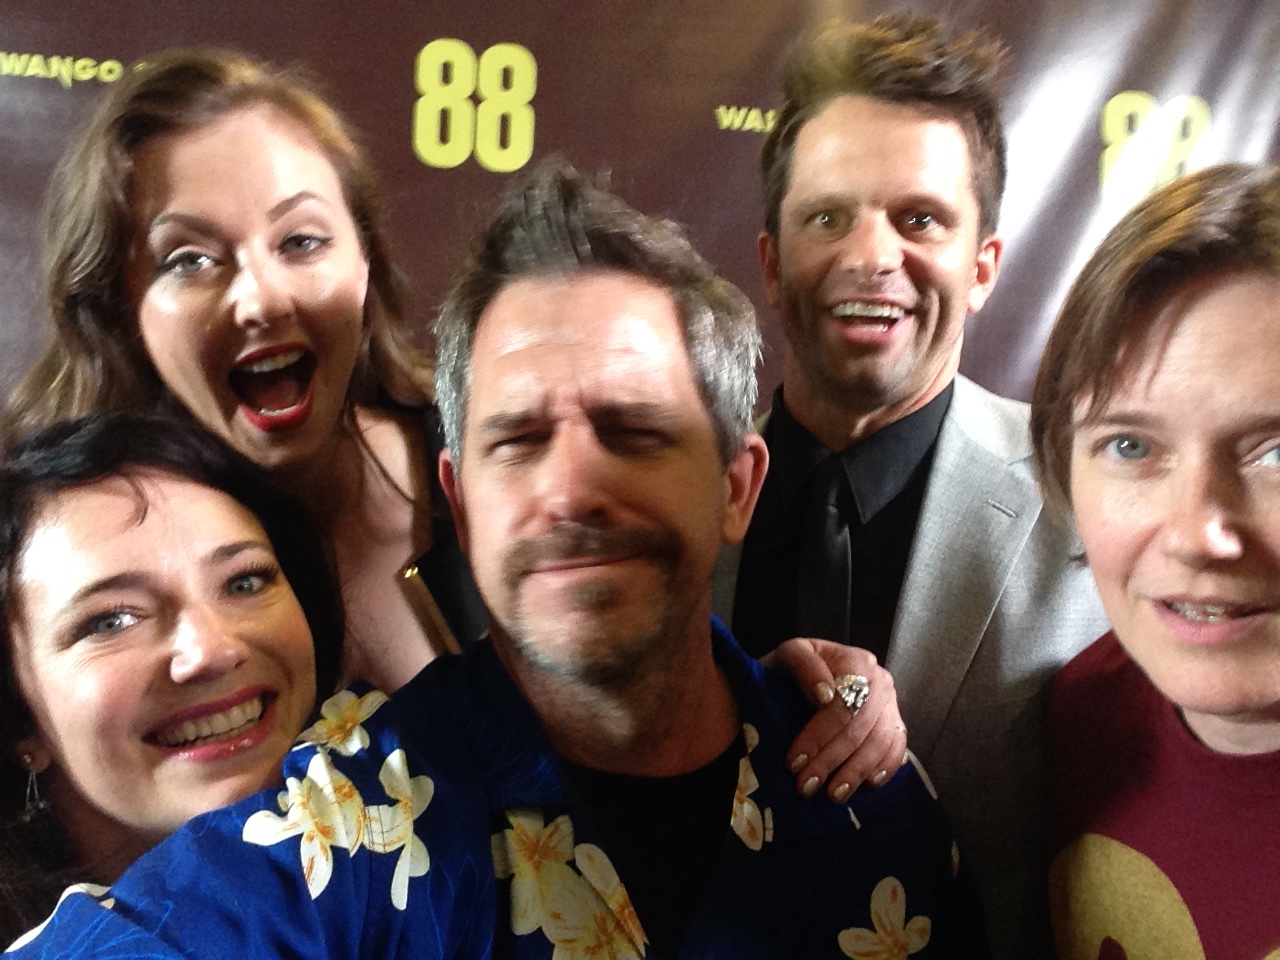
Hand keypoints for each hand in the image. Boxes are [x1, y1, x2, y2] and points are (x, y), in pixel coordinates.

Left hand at [764, 638, 907, 801]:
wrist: (798, 674)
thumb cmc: (791, 669)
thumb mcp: (787, 656)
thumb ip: (802, 663)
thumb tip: (825, 694)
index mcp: (853, 660)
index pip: (843, 702)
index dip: (819, 734)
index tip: (794, 762)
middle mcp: (878, 678)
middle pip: (861, 725)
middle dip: (832, 758)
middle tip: (806, 785)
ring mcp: (890, 701)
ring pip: (881, 740)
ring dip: (856, 771)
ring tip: (833, 794)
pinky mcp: (894, 721)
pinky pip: (897, 746)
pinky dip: (885, 767)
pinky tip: (868, 784)